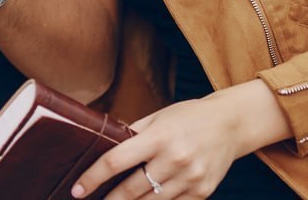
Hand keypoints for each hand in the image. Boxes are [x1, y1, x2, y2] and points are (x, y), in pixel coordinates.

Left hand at [72, 82, 289, 199]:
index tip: (78, 189)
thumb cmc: (187, 116)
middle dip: (109, 199)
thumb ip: (132, 134)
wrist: (230, 123)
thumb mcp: (157, 117)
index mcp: (158, 136)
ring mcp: (190, 178)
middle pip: (132, 189)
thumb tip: (103, 148)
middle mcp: (174, 158)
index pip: (116, 161)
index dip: (93, 178)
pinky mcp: (202, 192)